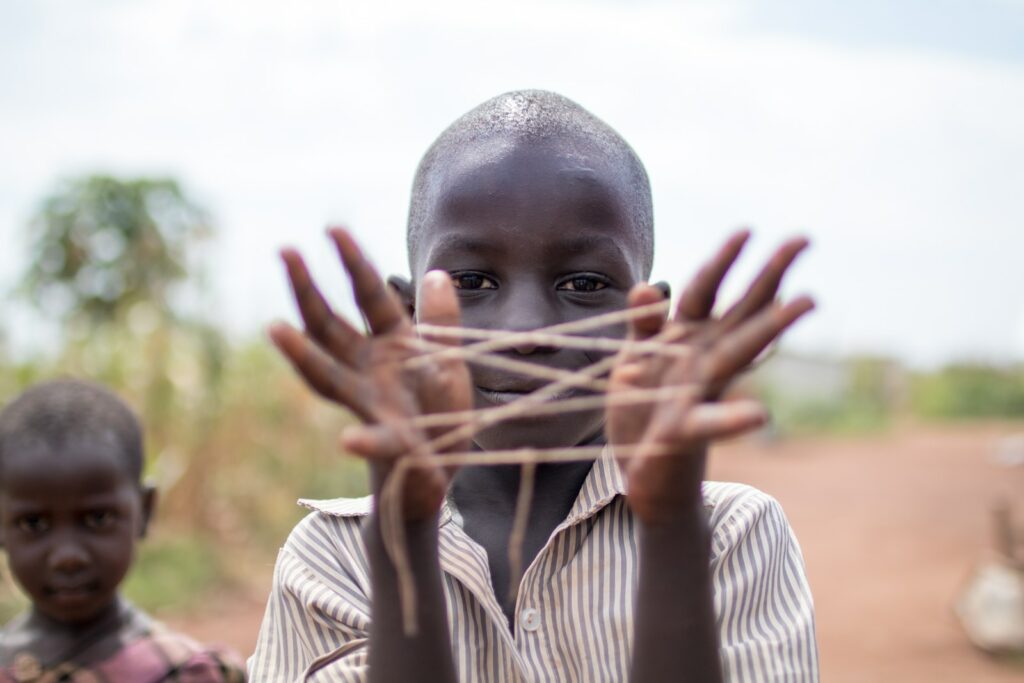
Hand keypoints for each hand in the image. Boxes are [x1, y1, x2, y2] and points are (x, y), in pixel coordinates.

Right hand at [269, 228, 471, 520]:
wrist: (442, 462)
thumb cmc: (439, 405)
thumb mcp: (448, 357)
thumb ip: (441, 320)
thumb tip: (437, 273)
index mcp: (390, 342)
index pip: (368, 295)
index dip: (353, 262)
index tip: (332, 227)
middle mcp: (368, 368)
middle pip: (330, 326)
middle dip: (308, 290)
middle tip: (286, 251)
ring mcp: (371, 404)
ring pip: (329, 377)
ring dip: (302, 355)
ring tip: (275, 329)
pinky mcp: (390, 443)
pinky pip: (374, 441)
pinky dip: (363, 442)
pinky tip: (348, 441)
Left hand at [607, 231, 813, 524]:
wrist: (644, 475)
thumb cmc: (642, 410)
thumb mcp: (632, 360)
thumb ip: (643, 325)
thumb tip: (648, 285)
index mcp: (685, 338)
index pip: (705, 290)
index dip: (723, 261)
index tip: (748, 230)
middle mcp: (701, 359)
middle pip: (740, 309)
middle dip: (769, 273)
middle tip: (804, 239)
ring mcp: (699, 392)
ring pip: (738, 352)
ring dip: (771, 326)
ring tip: (806, 301)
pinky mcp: (684, 431)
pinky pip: (710, 422)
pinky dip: (733, 418)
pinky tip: (761, 414)